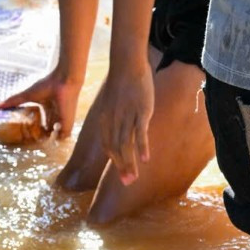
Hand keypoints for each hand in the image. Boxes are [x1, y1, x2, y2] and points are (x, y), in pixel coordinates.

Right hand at [0, 68, 82, 138]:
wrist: (63, 81)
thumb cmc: (47, 85)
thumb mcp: (26, 95)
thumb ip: (12, 102)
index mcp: (46, 108)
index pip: (39, 123)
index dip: (32, 130)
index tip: (22, 136)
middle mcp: (54, 115)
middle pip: (46, 130)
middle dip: (38, 138)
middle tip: (28, 145)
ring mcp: (61, 120)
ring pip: (54, 135)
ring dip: (47, 141)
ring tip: (36, 148)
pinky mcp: (68, 123)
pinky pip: (63, 137)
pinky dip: (57, 141)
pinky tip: (47, 146)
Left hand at [83, 61, 153, 184]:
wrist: (127, 66)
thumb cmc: (122, 83)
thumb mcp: (114, 103)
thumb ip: (116, 117)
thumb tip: (122, 127)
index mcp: (105, 120)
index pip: (108, 145)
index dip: (115, 160)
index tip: (122, 172)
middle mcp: (113, 122)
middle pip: (116, 149)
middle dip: (122, 168)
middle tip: (128, 182)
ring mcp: (126, 117)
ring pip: (126, 145)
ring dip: (130, 163)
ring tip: (134, 177)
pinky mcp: (140, 112)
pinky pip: (139, 133)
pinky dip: (141, 147)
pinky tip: (145, 159)